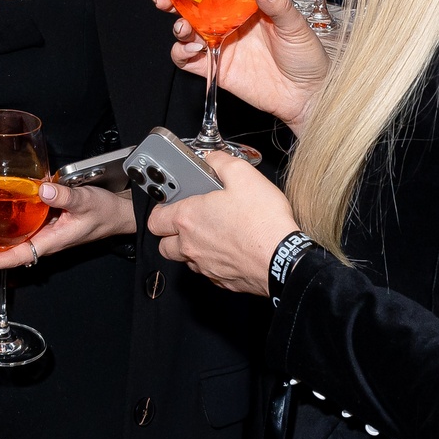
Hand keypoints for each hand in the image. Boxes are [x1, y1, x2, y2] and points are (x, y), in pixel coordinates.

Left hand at [0, 180, 133, 270]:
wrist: (118, 213)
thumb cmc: (103, 211)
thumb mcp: (85, 201)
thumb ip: (63, 196)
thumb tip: (41, 189)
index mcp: (49, 242)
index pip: (15, 257)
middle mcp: (42, 241)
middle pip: (6, 250)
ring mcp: (42, 234)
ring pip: (11, 240)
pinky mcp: (45, 225)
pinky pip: (19, 229)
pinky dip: (3, 223)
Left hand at [146, 152, 298, 294]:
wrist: (283, 259)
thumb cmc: (263, 222)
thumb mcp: (243, 175)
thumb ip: (220, 162)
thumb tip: (212, 159)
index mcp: (189, 218)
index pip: (155, 219)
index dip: (161, 209)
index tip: (171, 203)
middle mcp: (191, 245)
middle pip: (164, 244)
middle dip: (171, 233)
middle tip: (188, 220)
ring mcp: (205, 265)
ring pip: (185, 259)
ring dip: (191, 247)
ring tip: (211, 232)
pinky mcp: (222, 280)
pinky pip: (207, 270)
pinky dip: (212, 260)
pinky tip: (228, 248)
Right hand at [154, 0, 328, 130]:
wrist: (307, 95)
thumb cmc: (307, 58)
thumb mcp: (296, 25)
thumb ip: (277, 4)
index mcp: (246, 4)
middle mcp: (229, 21)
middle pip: (191, 4)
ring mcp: (220, 43)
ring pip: (185, 30)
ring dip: (176, 25)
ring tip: (183, 27)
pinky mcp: (216, 67)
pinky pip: (188, 59)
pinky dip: (181, 53)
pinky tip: (193, 50)